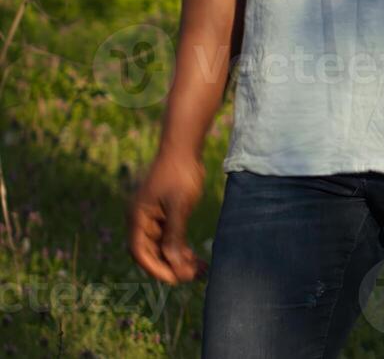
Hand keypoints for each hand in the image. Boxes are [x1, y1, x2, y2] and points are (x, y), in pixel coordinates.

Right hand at [128, 152, 207, 283]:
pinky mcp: (167, 214)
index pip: (140, 252)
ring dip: (179, 259)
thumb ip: (174, 235)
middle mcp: (143, 220)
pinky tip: (197, 258)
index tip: (174, 280)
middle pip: (153, 252)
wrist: (184, 148)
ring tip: (200, 271)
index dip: (155, 268)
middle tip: (193, 277)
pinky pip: (172, 237)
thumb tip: (173, 263)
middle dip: (171, 266)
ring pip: (164, 246)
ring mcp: (155, 218)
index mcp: (138, 218)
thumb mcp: (178, 207)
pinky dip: (183, 248)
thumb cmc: (179, 174)